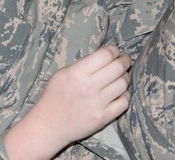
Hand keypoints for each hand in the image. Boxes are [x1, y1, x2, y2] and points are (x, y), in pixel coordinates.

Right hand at [4, 45, 130, 158]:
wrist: (49, 125)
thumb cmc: (53, 96)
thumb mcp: (61, 74)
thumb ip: (81, 64)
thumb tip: (102, 57)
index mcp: (77, 73)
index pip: (105, 55)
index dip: (114, 50)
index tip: (115, 50)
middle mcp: (89, 87)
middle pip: (118, 67)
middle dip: (125, 60)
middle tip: (125, 59)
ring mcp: (98, 103)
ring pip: (123, 84)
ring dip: (124, 77)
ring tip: (121, 76)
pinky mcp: (104, 118)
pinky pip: (124, 102)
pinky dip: (124, 95)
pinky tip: (119, 93)